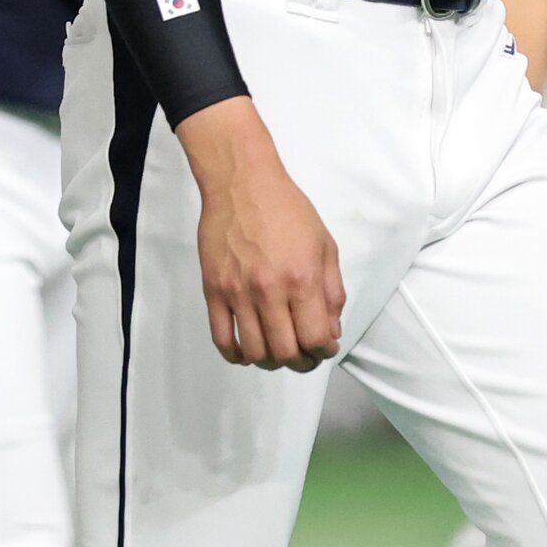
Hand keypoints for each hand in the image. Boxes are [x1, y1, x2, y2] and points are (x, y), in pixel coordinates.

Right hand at [179, 96, 345, 371]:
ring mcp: (238, 293)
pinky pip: (222, 339)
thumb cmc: (288, 209)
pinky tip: (248, 351)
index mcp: (302, 278)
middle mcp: (270, 291)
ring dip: (270, 362)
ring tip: (278, 352)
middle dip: (301, 363)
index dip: (324, 351)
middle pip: (285, 353)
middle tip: (304, 356)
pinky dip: (237, 356)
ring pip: (254, 352)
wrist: (242, 183)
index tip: (325, 347)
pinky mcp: (214, 291)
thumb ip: (332, 290)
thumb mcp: (324, 244)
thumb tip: (331, 330)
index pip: (315, 337)